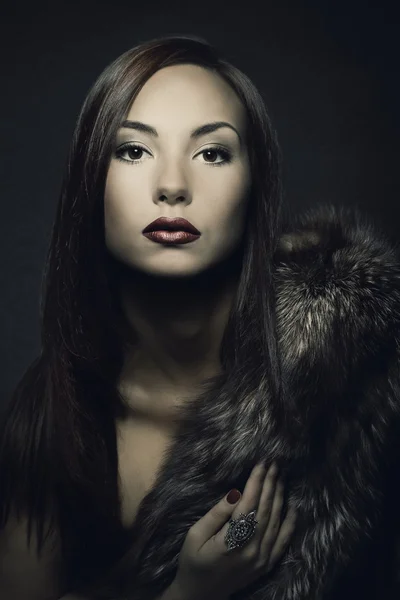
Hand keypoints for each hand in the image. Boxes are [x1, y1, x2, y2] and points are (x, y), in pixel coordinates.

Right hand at [170, 461, 296, 599]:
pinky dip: (290, 523)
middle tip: (274, 463)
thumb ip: (216, 514)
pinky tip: (293, 506)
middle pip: (264, 509)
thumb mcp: (195, 535)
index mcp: (232, 541)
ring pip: (275, 521)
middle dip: (270, 483)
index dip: (256, 482)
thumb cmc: (192, 561)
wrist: (200, 595)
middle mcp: (252, 550)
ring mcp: (262, 559)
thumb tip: (236, 492)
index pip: (249, 504)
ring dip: (279, 496)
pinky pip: (283, 541)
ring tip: (280, 476)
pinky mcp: (266, 565)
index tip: (261, 463)